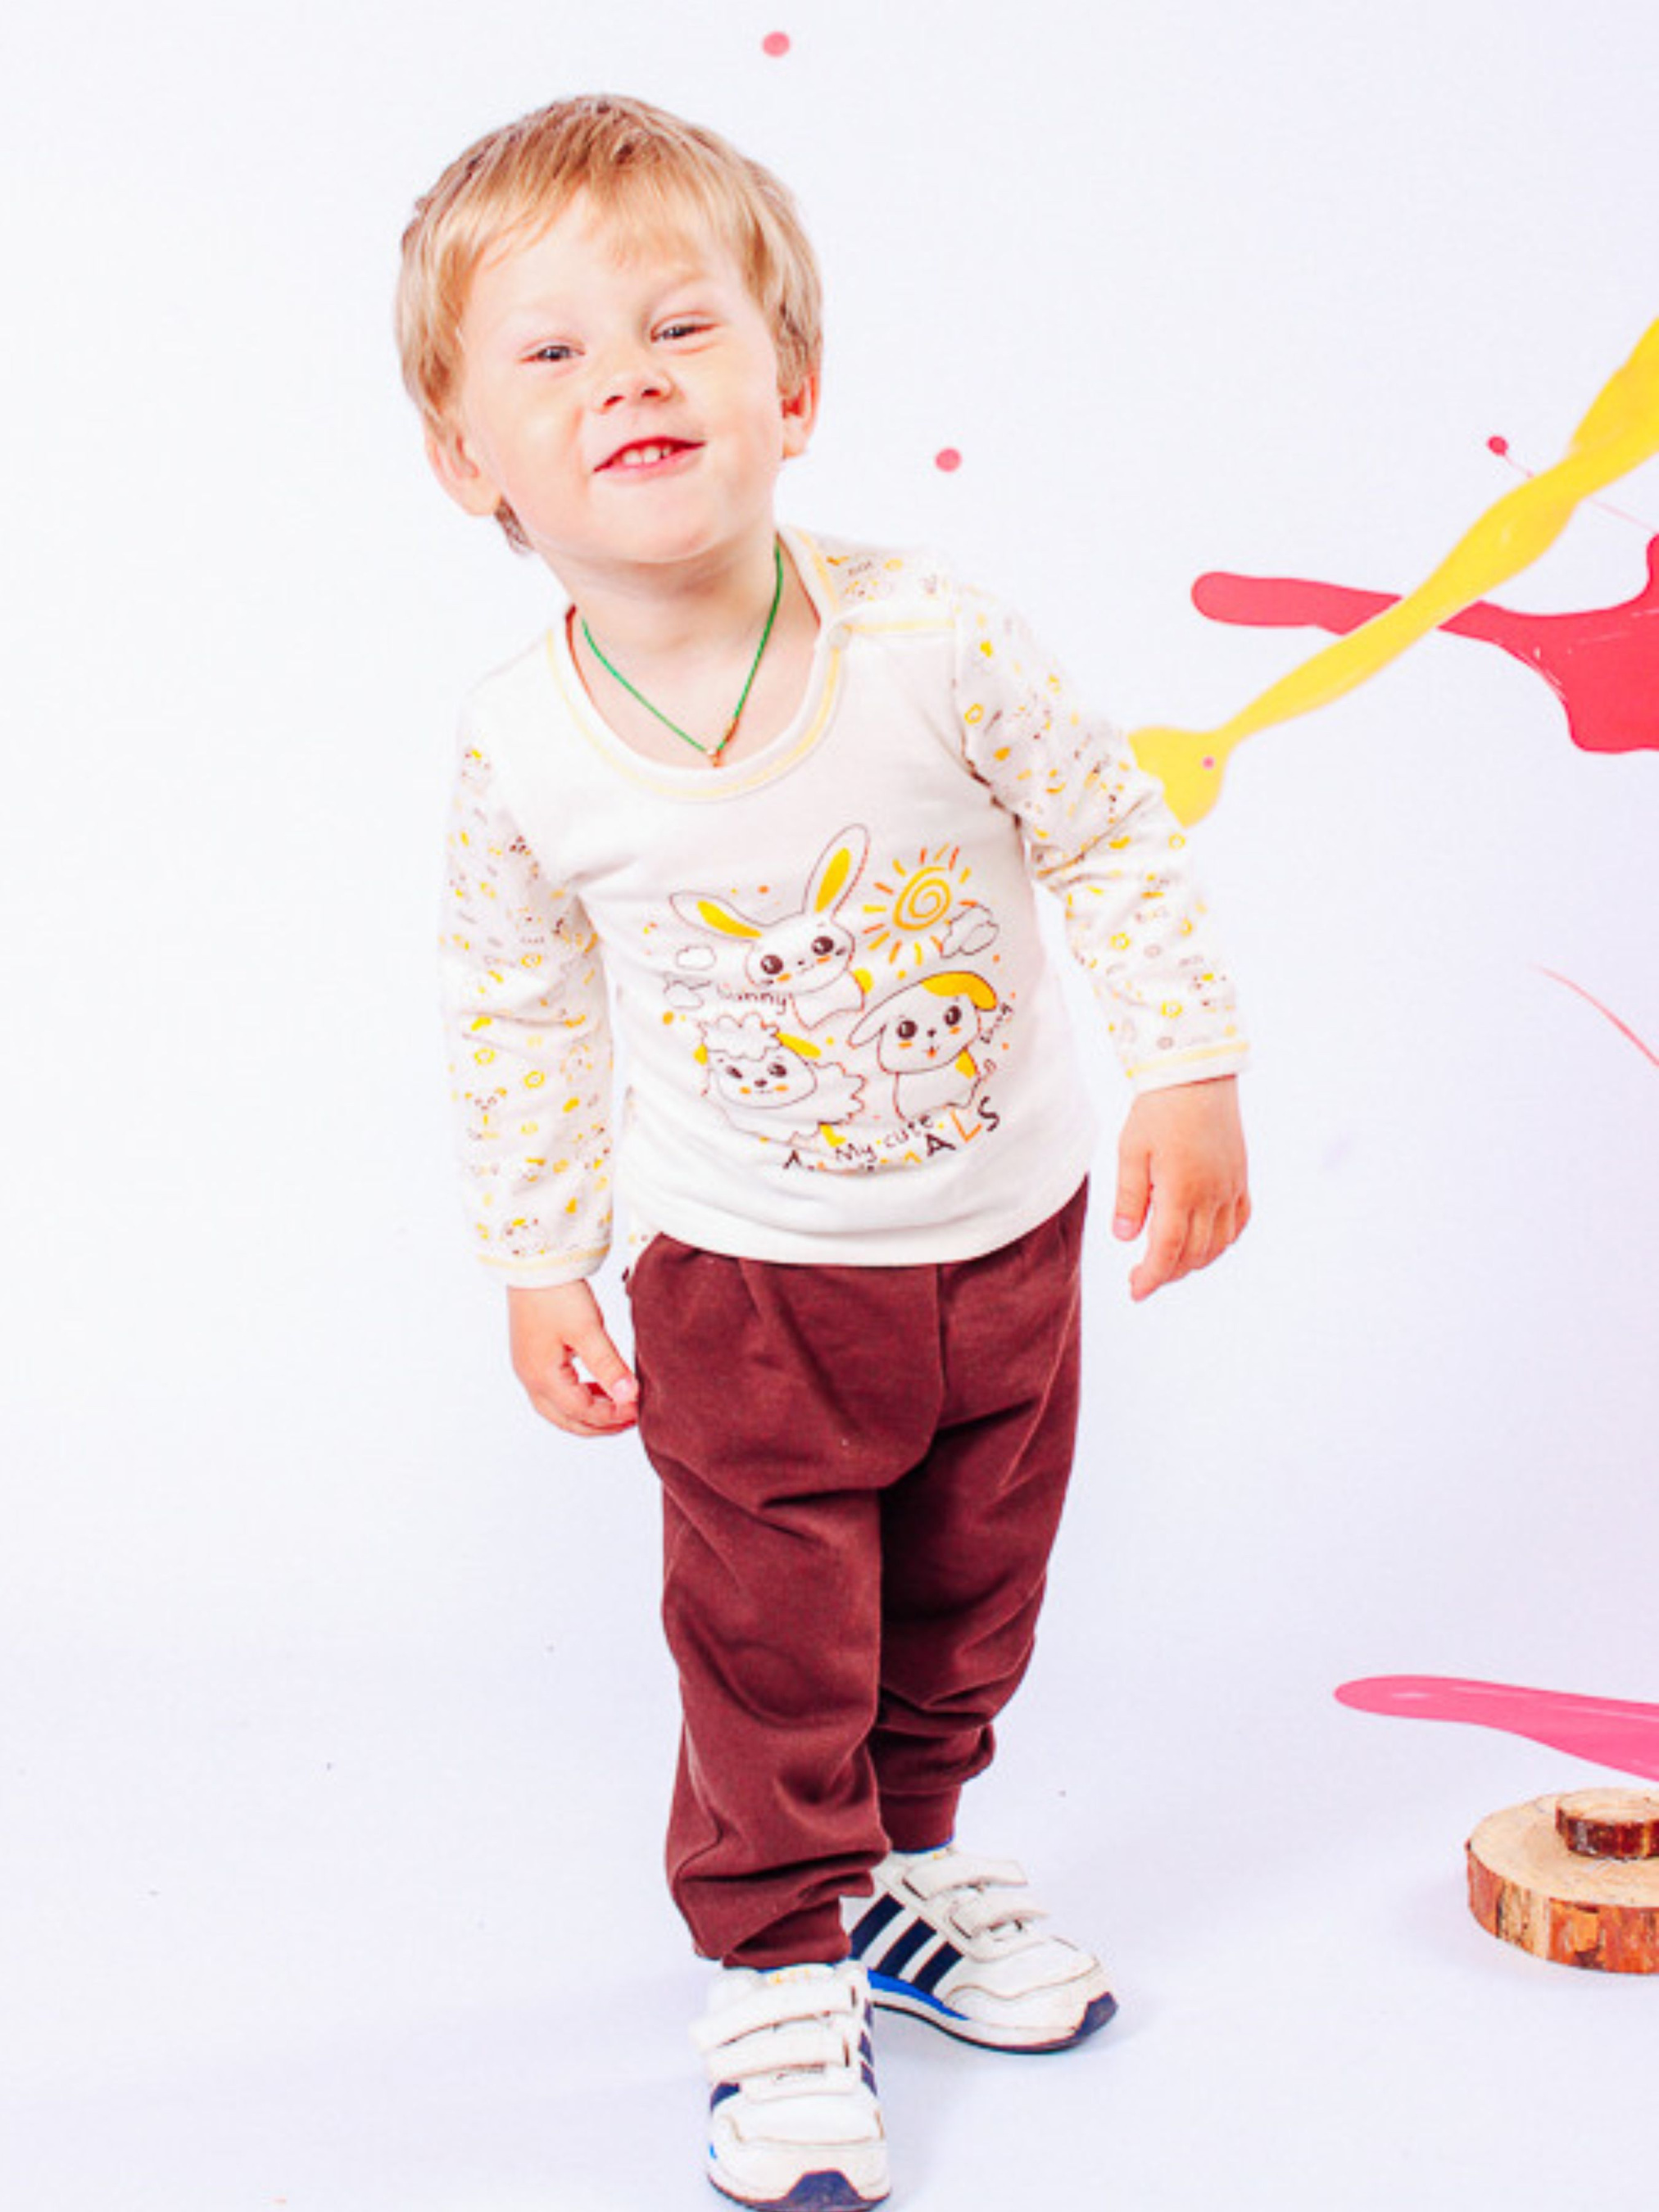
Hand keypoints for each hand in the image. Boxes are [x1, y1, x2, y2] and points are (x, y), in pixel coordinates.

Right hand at [507, 1280, 639, 1436]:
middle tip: (632, 1420)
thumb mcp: (589, 1330)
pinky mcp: (531, 1356)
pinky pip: (554, 1392)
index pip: (583, 1412)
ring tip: (619, 1409)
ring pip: (559, 1409)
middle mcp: (530, 1379)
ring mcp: (527, 1369)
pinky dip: (578, 1398)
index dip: (613, 1415)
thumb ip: (609, 1366)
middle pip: (567, 1419)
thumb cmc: (557, 1293)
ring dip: (589, 1414)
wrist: (532, 1263)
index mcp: (542, 1377)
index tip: (641, 1409)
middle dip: (600, 1424)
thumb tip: (630, 1397)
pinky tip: (598, 1388)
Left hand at [1113, 1075, 1249, 1300]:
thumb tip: (1126, 1237)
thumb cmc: (1157, 1110)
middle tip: (1142, 1278)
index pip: (1167, 1250)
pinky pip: (1238, 1223)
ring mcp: (1231, 1187)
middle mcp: (1212, 1195)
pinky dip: (1221, 1241)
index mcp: (1182, 1190)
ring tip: (1167, 1262)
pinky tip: (1204, 1242)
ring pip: (1218, 1244)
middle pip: (1193, 1254)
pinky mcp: (1241, 1177)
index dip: (1152, 1277)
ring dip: (1193, 1261)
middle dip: (1167, 1273)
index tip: (1135, 1291)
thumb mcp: (1131, 1151)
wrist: (1197, 1074)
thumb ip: (1130, 1197)